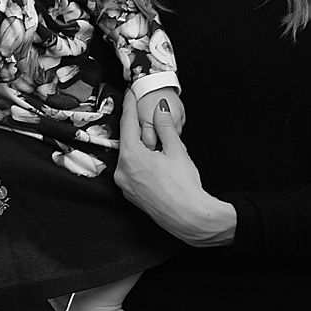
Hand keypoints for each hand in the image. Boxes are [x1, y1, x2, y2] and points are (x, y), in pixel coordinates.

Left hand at [114, 90, 234, 245]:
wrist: (189, 218)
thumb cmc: (184, 187)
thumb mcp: (176, 150)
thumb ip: (165, 127)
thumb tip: (160, 109)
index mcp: (130, 157)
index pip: (127, 123)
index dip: (130, 105)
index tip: (131, 92)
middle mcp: (122, 172)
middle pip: (127, 141)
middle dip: (138, 127)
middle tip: (149, 115)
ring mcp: (125, 185)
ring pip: (130, 157)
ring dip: (141, 146)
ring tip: (158, 140)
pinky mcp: (132, 195)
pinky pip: (132, 171)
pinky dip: (141, 161)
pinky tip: (156, 160)